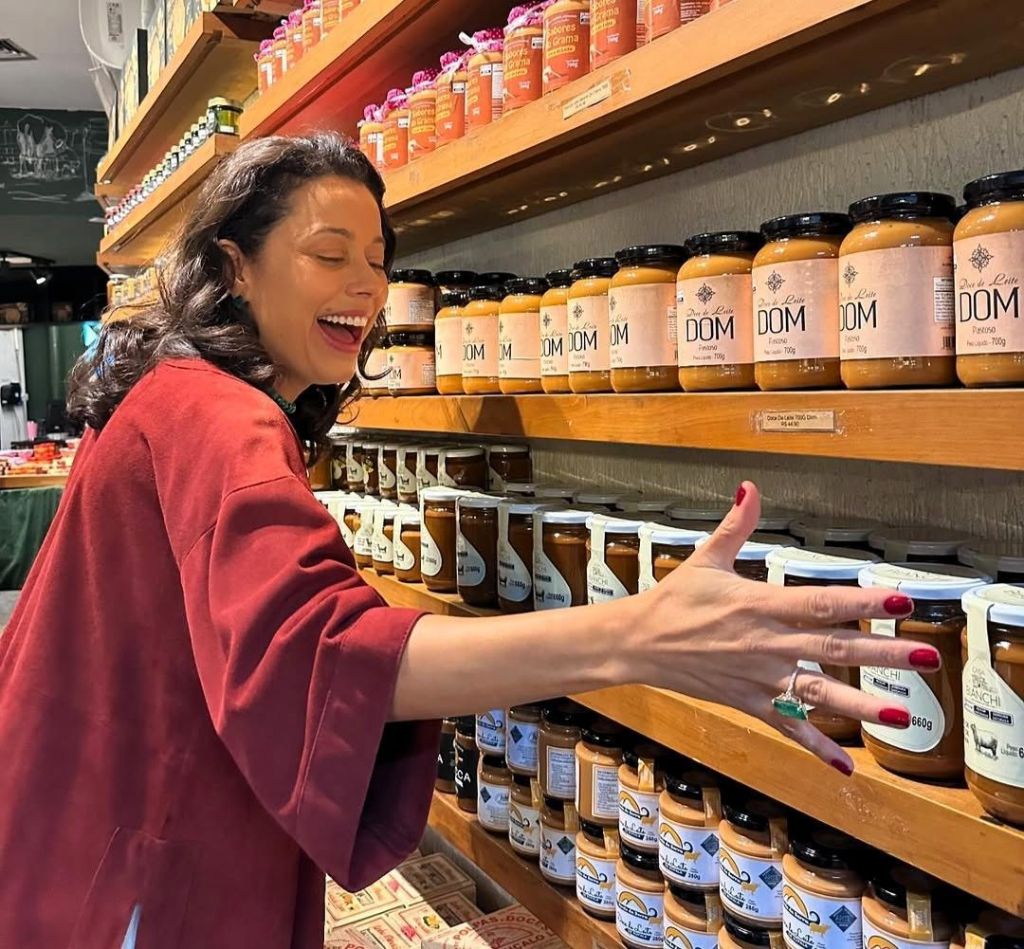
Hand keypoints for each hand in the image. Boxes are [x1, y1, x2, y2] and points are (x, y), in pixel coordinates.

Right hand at [634, 481, 932, 773]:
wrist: (637, 643)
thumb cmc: (673, 600)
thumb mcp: (706, 558)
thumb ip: (736, 525)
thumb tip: (750, 488)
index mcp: (759, 604)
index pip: (821, 601)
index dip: (863, 600)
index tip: (902, 599)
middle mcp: (765, 643)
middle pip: (833, 648)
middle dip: (882, 654)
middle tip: (925, 658)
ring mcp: (758, 678)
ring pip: (818, 695)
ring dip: (861, 706)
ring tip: (904, 716)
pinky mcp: (748, 702)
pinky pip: (787, 728)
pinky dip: (816, 748)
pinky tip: (848, 767)